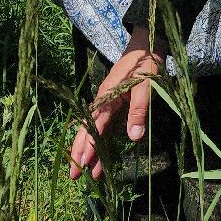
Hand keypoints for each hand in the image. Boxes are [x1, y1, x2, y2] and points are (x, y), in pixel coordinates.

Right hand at [69, 28, 162, 180]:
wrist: (147, 45)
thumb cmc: (145, 65)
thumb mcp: (145, 86)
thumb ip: (139, 110)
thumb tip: (134, 136)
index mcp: (107, 97)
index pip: (95, 126)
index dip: (89, 145)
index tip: (83, 163)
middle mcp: (102, 102)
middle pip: (86, 130)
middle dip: (80, 152)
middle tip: (73, 175)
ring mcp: (107, 103)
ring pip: (92, 130)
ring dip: (88, 150)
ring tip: (85, 172)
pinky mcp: (114, 104)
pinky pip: (103, 126)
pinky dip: (99, 141)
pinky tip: (99, 155)